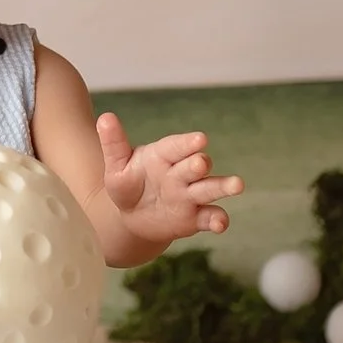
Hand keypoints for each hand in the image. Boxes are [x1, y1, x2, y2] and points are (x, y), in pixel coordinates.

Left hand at [96, 114, 242, 243]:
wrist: (131, 215)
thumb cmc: (126, 183)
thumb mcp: (116, 165)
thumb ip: (114, 143)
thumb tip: (105, 118)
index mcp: (164, 155)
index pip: (176, 146)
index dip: (187, 143)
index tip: (200, 138)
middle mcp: (182, 172)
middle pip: (195, 166)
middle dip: (199, 164)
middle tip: (202, 163)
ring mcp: (191, 194)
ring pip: (210, 188)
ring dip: (223, 186)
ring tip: (237, 184)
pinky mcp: (196, 217)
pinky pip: (210, 217)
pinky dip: (218, 220)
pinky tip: (220, 224)